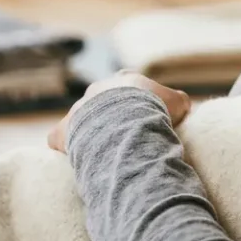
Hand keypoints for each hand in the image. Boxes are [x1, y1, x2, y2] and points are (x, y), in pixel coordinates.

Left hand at [47, 70, 191, 153]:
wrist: (124, 125)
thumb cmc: (153, 111)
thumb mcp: (178, 102)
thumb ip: (178, 100)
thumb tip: (181, 106)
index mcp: (124, 80)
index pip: (130, 85)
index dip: (138, 100)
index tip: (145, 115)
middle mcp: (97, 91)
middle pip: (103, 102)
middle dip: (112, 116)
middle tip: (125, 136)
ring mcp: (77, 110)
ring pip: (81, 121)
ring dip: (90, 133)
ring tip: (105, 152)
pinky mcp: (61, 131)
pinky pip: (59, 139)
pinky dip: (66, 148)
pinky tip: (77, 160)